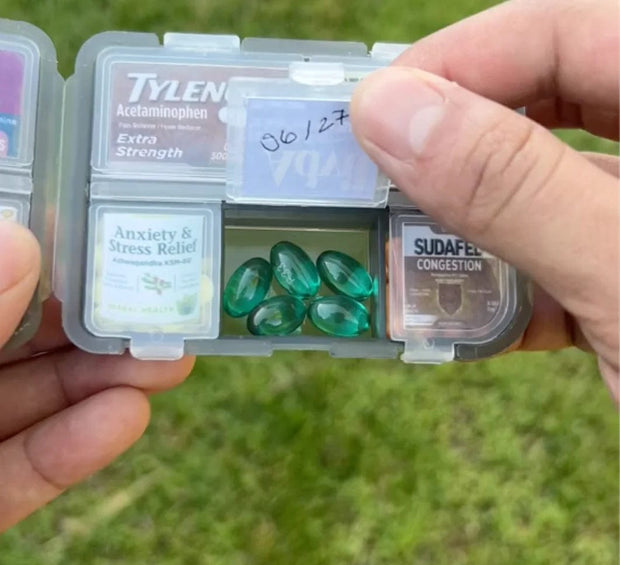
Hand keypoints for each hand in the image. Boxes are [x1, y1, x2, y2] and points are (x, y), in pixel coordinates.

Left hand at [0, 222, 194, 530]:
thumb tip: (21, 239)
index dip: (48, 262)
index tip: (107, 242)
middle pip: (22, 343)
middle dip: (96, 327)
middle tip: (162, 308)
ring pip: (35, 405)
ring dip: (105, 383)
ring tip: (169, 364)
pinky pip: (23, 474)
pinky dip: (76, 449)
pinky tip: (128, 417)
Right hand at [351, 0, 618, 400]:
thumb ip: (518, 192)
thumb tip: (388, 115)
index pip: (567, 31)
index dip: (460, 62)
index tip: (373, 114)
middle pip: (549, 100)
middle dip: (453, 137)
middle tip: (378, 169)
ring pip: (543, 185)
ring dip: (468, 223)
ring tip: (404, 246)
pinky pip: (555, 257)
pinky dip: (502, 288)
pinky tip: (463, 315)